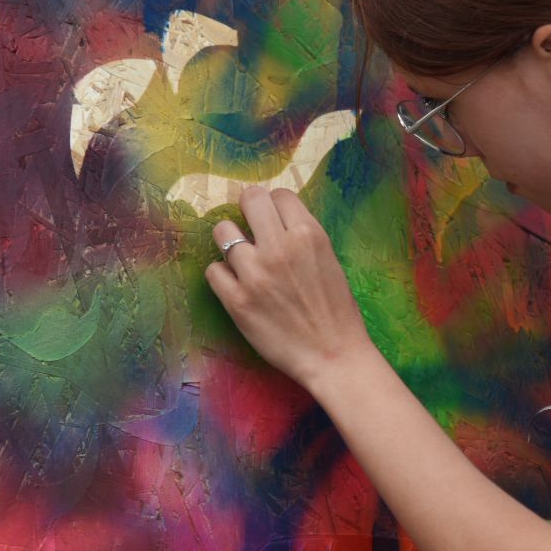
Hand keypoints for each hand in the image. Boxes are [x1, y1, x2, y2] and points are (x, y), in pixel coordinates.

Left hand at [205, 186, 375, 395]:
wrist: (333, 355)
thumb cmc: (337, 311)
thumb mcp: (329, 260)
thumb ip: (302, 237)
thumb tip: (274, 219)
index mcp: (309, 235)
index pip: (279, 195)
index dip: (275, 205)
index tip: (273, 218)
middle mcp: (280, 247)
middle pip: (249, 200)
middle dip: (249, 209)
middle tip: (251, 226)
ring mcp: (255, 273)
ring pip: (222, 232)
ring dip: (231, 242)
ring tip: (242, 258)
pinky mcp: (236, 300)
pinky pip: (213, 270)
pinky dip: (223, 275)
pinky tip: (236, 285)